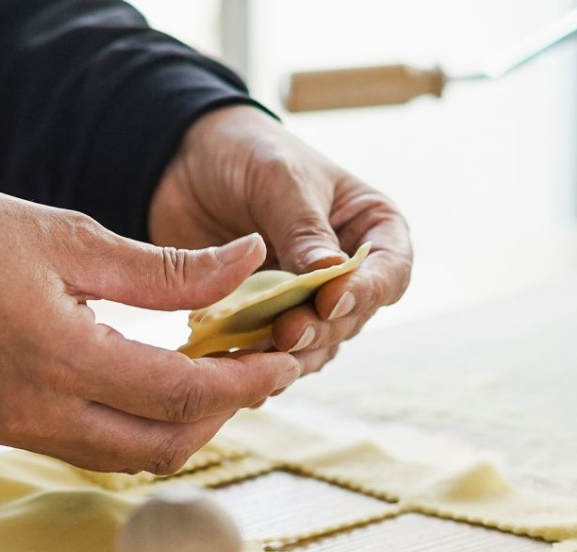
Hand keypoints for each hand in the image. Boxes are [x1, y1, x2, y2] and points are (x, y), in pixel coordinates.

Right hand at [0, 177, 298, 471]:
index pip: (181, 394)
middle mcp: (45, 411)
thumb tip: (249, 262)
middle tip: (257, 374)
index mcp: (63, 356)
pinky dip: (145, 431)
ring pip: (136, 459)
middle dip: (225, 416)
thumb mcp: (75, 239)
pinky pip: (100, 452)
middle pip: (166, 446)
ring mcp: (27, 431)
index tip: (281, 365)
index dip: (243, 384)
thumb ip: (170, 269)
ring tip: (216, 382)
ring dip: (188, 429)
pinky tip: (162, 392)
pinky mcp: (15, 433)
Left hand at [149, 105, 411, 374]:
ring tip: (261, 358)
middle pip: (353, 318)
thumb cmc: (248, 155)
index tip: (331, 301)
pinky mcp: (272, 321)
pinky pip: (278, 354)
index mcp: (372, 228)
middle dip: (321, 328)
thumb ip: (304, 229)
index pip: (390, 273)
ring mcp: (312, 301)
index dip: (366, 293)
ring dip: (293, 354)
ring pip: (319, 344)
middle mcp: (350, 272)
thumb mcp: (280, 179)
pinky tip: (241, 370)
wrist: (185, 164)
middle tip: (286, 332)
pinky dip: (262, 363)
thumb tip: (333, 273)